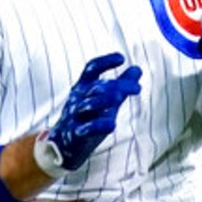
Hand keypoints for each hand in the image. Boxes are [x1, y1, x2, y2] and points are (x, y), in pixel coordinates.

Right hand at [44, 53, 141, 171]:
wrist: (63, 143)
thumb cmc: (87, 117)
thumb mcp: (104, 99)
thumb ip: (120, 85)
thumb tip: (138, 69)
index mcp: (83, 87)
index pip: (91, 69)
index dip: (105, 62)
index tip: (121, 58)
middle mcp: (78, 98)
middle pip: (97, 87)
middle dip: (118, 86)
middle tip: (137, 88)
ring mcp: (75, 116)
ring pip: (90, 105)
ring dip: (106, 100)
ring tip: (120, 98)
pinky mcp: (75, 133)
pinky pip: (87, 128)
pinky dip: (99, 126)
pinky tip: (112, 125)